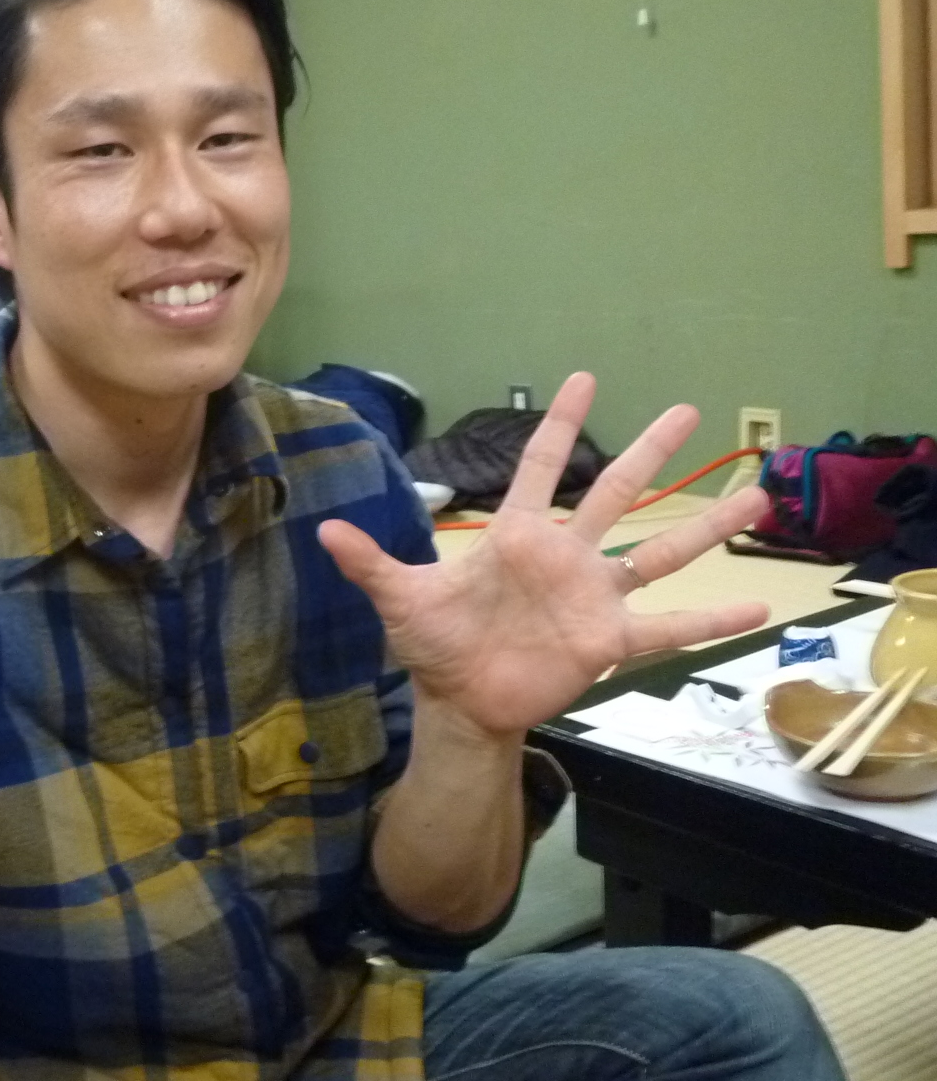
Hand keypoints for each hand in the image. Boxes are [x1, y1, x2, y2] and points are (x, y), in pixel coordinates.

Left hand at [316, 372, 769, 738]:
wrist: (461, 702)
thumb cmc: (434, 644)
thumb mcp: (400, 599)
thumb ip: (370, 563)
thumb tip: (322, 535)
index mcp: (517, 537)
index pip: (541, 468)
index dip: (561, 426)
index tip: (585, 378)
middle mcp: (566, 558)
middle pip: (617, 493)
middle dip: (650, 451)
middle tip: (686, 408)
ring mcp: (594, 597)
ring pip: (658, 553)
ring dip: (705, 526)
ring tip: (756, 496)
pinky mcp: (610, 641)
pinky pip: (669, 627)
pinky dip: (712, 619)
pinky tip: (758, 604)